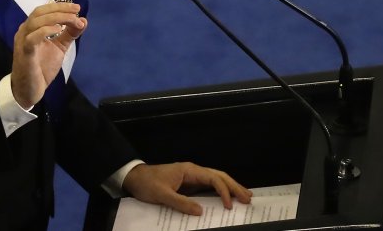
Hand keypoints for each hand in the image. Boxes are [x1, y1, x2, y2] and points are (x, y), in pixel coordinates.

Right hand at [10, 1, 86, 108]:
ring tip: (72, 20)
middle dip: (59, 9)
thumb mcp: (59, 48)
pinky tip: (58, 30)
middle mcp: (25, 31)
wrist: (30, 90)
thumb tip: (83, 20)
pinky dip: (45, 31)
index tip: (77, 8)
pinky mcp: (24, 53)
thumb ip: (69, 34)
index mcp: (32, 28)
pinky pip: (32, 38)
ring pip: (35, 22)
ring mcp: (22, 41)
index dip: (60, 6)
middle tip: (76, 11)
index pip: (44, 10)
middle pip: (40, 12)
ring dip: (56, 18)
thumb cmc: (41, 67)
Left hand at [122, 162, 251, 215]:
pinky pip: (208, 187)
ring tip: (244, 196)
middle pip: (219, 176)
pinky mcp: (189, 184)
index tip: (229, 205)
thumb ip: (181, 203)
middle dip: (234, 186)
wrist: (134, 178)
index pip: (213, 178)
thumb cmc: (147, 184)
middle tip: (248, 198)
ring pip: (215, 180)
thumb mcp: (162, 195)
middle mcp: (193, 171)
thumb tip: (201, 211)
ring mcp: (192, 177)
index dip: (223, 191)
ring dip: (230, 188)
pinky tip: (226, 199)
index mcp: (189, 170)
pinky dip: (220, 192)